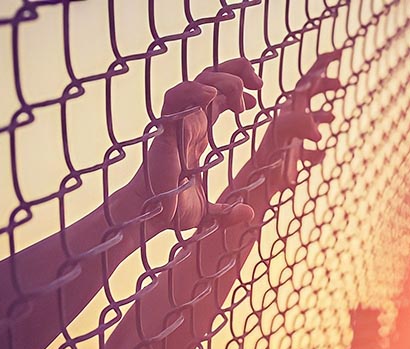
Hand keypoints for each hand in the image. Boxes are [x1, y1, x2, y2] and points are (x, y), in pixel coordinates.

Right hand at [127, 58, 262, 231]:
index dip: (238, 87)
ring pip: (196, 83)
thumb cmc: (173, 210)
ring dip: (221, 80)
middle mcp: (189, 122)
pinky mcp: (165, 131)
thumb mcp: (209, 211)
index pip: (218, 96)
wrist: (151, 218)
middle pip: (210, 79)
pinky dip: (192, 91)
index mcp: (199, 132)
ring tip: (241, 96)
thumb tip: (249, 214)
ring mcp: (177, 124)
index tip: (256, 96)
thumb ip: (228, 211)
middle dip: (236, 71)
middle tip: (258, 83)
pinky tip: (212, 97)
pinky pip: (174, 99)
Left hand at [254, 51, 342, 191]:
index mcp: (289, 110)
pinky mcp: (289, 159)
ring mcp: (290, 139)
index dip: (322, 66)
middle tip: (340, 84)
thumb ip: (296, 125)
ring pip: (308, 121)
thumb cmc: (265, 163)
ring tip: (332, 115)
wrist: (252, 190)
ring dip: (321, 115)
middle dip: (323, 88)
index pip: (308, 82)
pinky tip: (320, 154)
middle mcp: (289, 121)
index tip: (338, 54)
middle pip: (307, 97)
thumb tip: (319, 131)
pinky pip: (306, 149)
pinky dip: (315, 150)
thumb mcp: (281, 138)